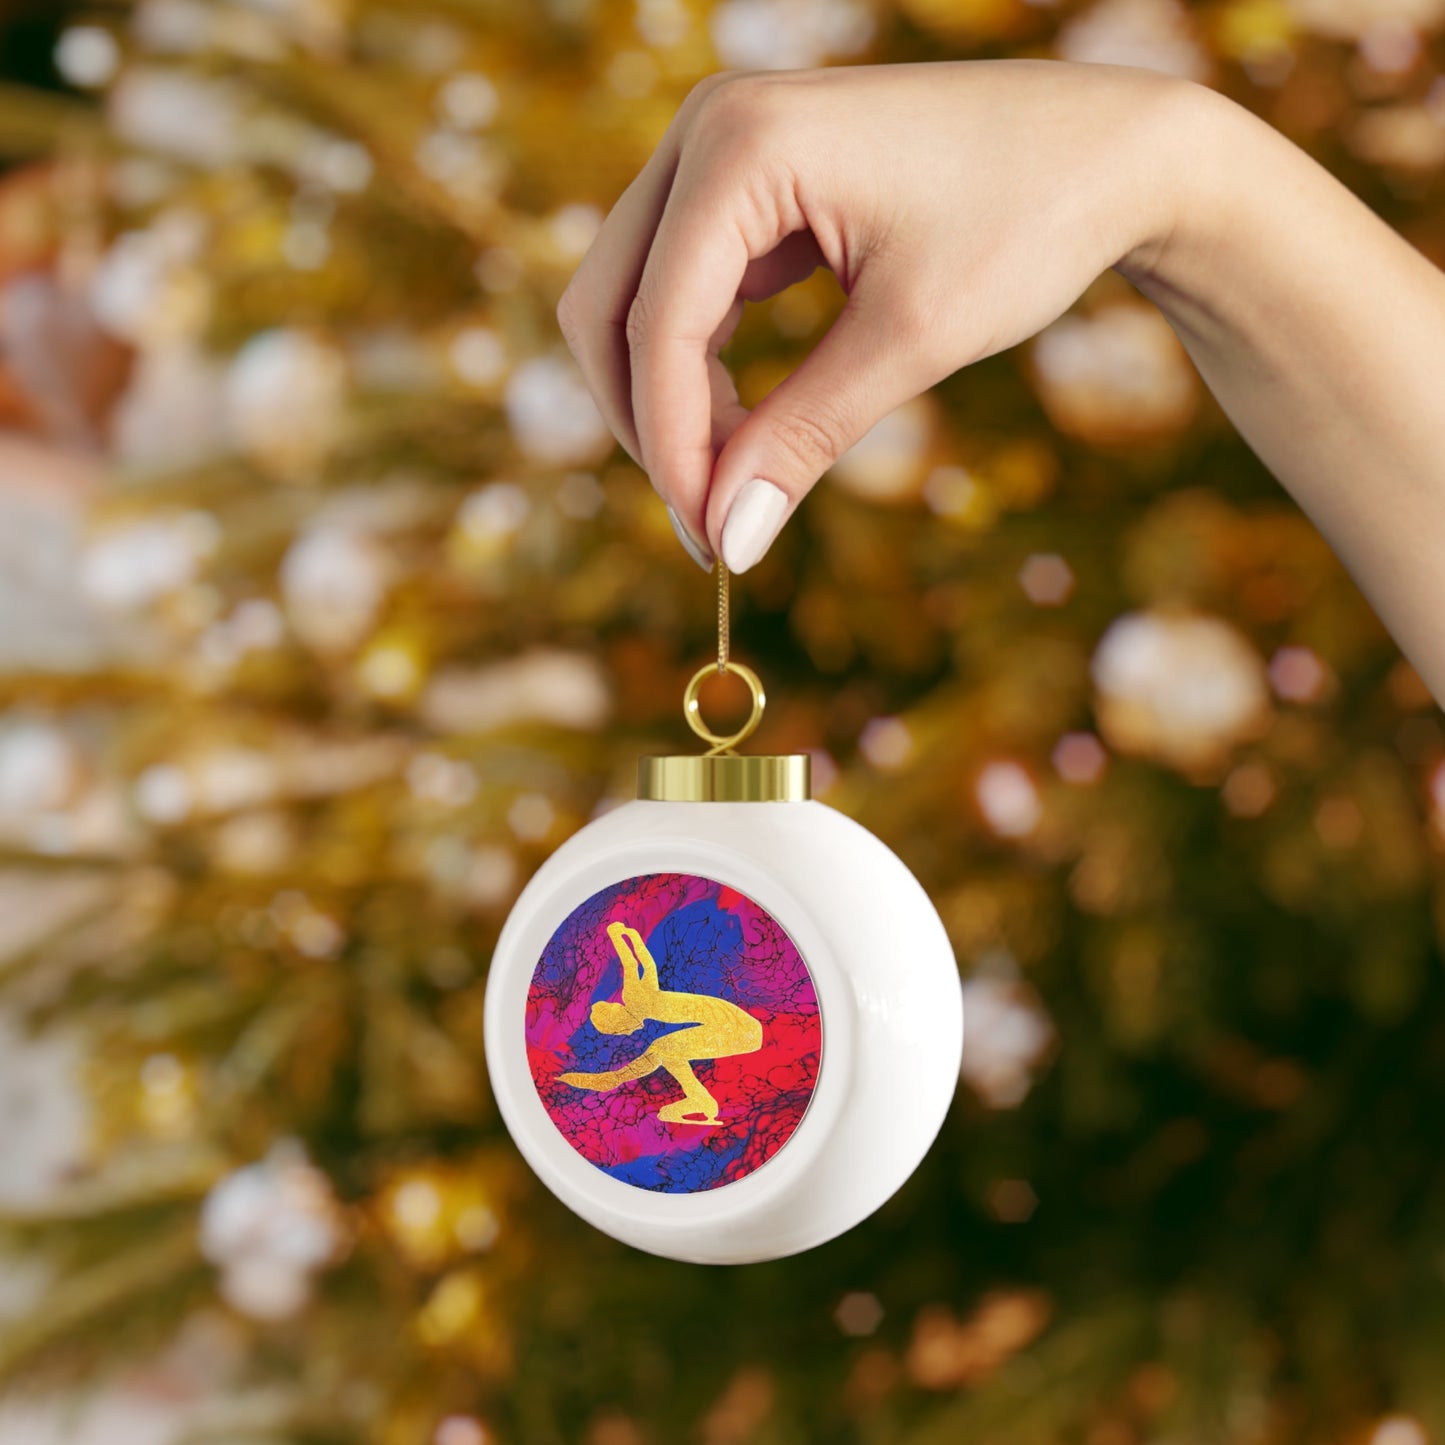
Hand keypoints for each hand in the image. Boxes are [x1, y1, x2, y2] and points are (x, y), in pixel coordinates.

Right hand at [556, 60, 1194, 572]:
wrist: (1111, 151)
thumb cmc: (1028, 220)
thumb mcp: (911, 341)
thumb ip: (803, 438)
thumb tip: (730, 540)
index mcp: (742, 145)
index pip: (656, 324)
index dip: (672, 447)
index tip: (711, 542)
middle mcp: (710, 128)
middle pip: (607, 305)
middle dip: (647, 423)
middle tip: (709, 521)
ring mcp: (723, 148)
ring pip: (635, 300)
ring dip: (669, 399)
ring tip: (738, 481)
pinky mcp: (748, 180)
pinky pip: (684, 287)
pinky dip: (701, 365)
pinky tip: (749, 426)